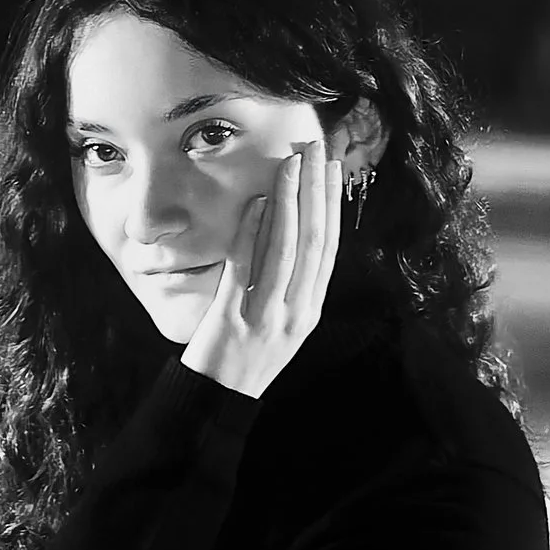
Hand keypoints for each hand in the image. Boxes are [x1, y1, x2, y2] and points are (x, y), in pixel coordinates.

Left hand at [182, 135, 340, 401]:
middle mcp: (297, 312)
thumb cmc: (248, 355)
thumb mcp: (283, 322)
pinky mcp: (233, 322)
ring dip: (290, 201)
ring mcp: (267, 318)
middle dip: (316, 190)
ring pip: (286, 251)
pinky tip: (258, 202)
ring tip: (291, 163)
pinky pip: (245, 269)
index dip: (331, 204)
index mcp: (312, 310)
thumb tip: (294, 226)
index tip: (331, 166)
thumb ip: (292, 281)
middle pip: (314, 241)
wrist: (217, 401)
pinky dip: (253, 233)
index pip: (328, 247)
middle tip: (315, 148)